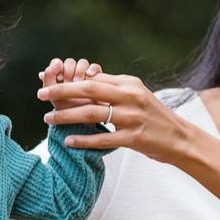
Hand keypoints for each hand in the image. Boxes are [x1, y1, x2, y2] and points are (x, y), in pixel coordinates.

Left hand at [38, 71, 185, 160]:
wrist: (180, 138)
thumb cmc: (153, 116)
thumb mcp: (135, 95)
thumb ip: (112, 89)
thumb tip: (85, 79)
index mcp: (129, 84)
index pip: (93, 78)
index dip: (69, 79)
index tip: (49, 82)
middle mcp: (130, 96)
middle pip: (89, 89)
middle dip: (61, 91)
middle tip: (40, 94)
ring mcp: (133, 117)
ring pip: (92, 113)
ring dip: (67, 115)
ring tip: (48, 119)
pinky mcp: (134, 138)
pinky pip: (103, 138)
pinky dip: (83, 140)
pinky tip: (68, 141)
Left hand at [39, 58, 102, 113]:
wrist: (83, 121)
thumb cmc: (66, 108)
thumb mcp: (54, 96)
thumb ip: (48, 80)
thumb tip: (48, 67)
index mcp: (59, 76)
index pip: (57, 63)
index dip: (58, 67)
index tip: (59, 78)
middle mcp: (71, 73)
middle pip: (70, 62)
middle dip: (68, 70)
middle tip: (68, 82)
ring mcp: (84, 75)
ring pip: (83, 63)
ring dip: (79, 70)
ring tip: (78, 82)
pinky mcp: (97, 78)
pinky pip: (96, 68)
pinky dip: (92, 68)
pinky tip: (89, 75)